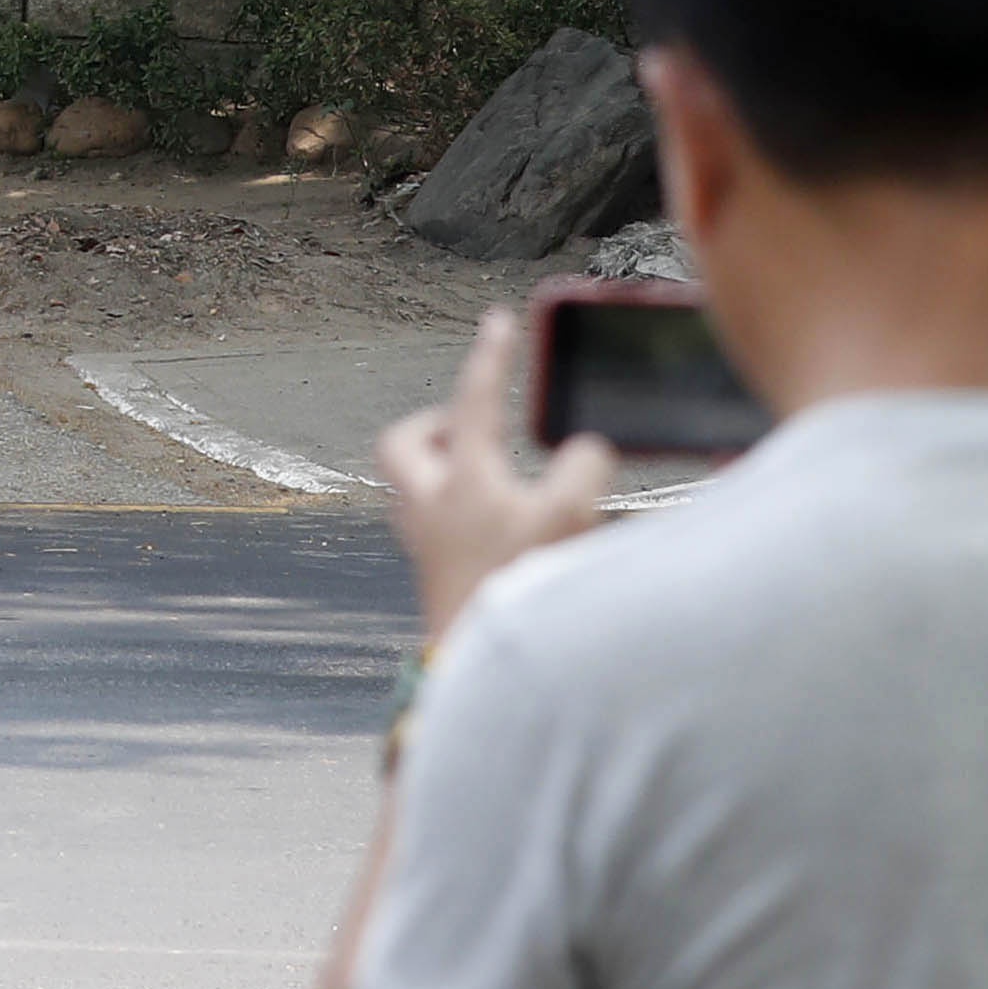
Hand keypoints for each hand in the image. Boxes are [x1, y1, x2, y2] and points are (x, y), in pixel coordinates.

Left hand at [372, 307, 613, 653]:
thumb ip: (584, 471)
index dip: (490, 357)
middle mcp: (429, 504)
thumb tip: (585, 449)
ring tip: (486, 473)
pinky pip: (425, 522)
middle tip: (473, 424)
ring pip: (409, 484)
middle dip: (434, 423)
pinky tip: (487, 526)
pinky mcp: (430, 576)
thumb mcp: (571, 519)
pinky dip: (451, 508)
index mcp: (461, 477)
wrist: (477, 667)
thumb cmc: (519, 589)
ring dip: (440, 467)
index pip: (475, 399)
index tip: (497, 321)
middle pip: (402, 443)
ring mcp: (423, 542)